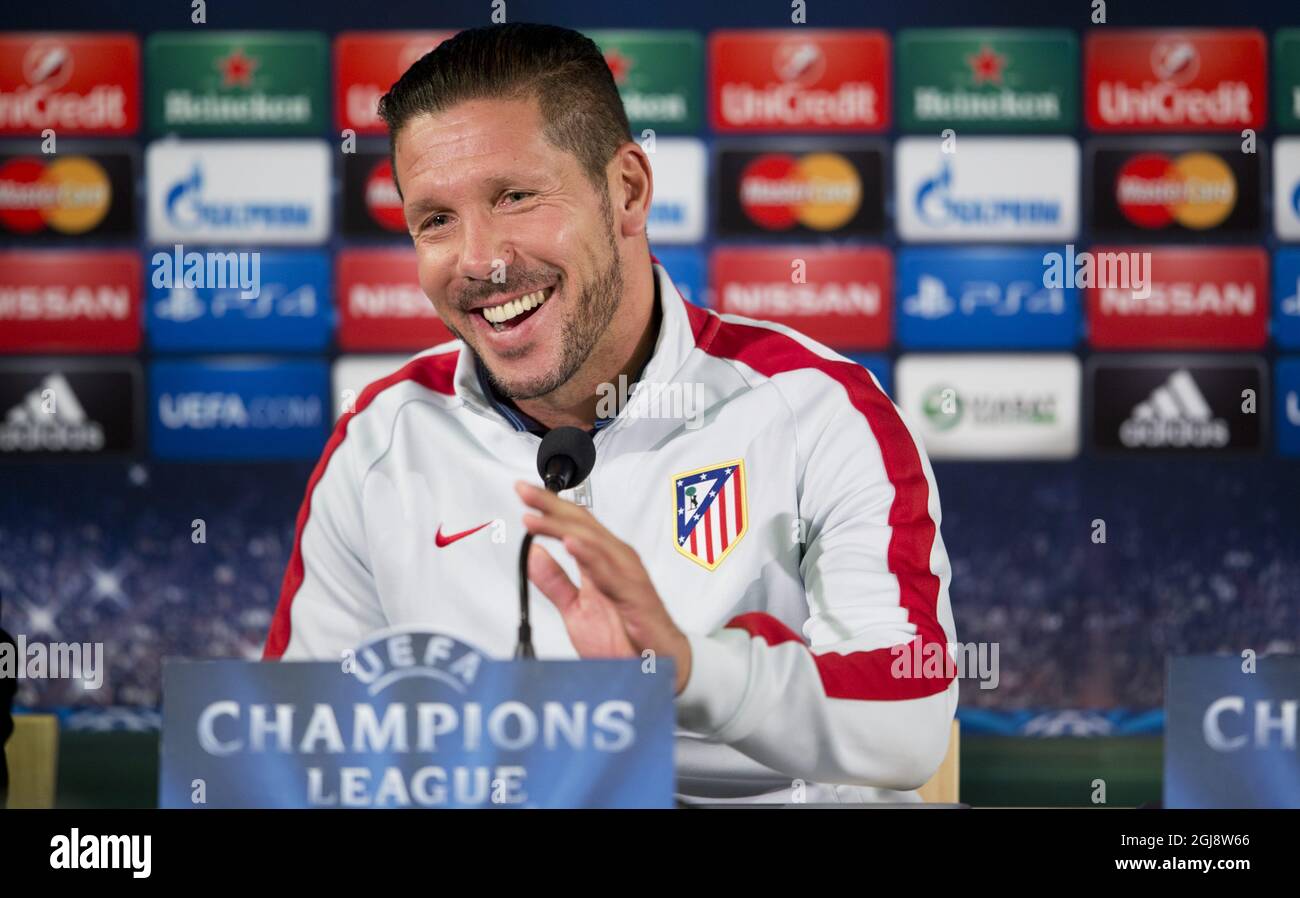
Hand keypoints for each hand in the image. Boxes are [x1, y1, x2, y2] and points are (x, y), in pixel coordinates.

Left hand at [515, 481, 691, 694]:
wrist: (657, 668)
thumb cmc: (625, 637)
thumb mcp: (577, 609)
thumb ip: (555, 582)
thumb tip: (533, 554)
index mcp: (604, 561)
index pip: (575, 524)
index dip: (549, 507)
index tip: (523, 493)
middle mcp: (617, 562)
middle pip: (582, 525)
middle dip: (552, 506)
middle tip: (525, 492)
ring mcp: (627, 577)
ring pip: (593, 543)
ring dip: (563, 527)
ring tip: (538, 517)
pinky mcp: (635, 597)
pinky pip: (611, 574)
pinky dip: (590, 557)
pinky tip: (571, 545)